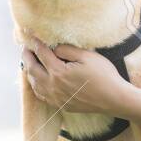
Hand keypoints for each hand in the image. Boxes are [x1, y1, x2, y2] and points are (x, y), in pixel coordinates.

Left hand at [21, 37, 140, 127]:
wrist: (114, 99)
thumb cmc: (104, 75)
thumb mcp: (87, 56)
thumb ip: (67, 50)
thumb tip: (53, 47)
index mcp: (59, 72)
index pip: (41, 54)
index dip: (35, 42)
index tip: (30, 35)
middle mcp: (53, 87)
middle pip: (32, 69)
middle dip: (27, 57)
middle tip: (25, 48)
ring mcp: (56, 98)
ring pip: (34, 84)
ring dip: (29, 72)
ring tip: (30, 63)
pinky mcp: (61, 105)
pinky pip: (41, 95)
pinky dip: (36, 86)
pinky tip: (38, 81)